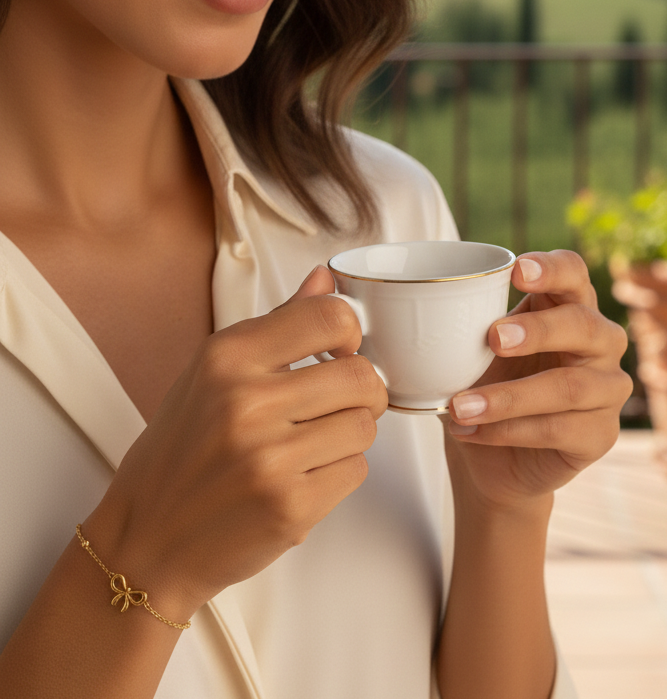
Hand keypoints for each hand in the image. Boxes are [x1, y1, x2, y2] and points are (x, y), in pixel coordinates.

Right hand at [85, 266, 386, 616]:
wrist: (146, 542)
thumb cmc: (179, 454)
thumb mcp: (213, 373)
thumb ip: (278, 324)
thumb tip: (325, 278)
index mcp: (227, 357)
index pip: (330, 316)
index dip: (352, 332)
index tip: (344, 349)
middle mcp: (246, 402)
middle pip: (361, 375)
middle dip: (362, 390)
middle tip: (338, 403)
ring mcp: (269, 458)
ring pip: (365, 425)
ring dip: (350, 435)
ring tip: (311, 444)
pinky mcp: (290, 507)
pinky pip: (356, 471)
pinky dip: (339, 473)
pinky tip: (302, 476)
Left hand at [443, 250, 631, 511]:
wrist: (494, 460)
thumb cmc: (488, 386)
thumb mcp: (474, 349)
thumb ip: (467, 322)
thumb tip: (425, 304)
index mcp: (568, 304)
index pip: (574, 272)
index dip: (552, 268)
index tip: (517, 271)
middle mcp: (600, 341)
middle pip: (583, 324)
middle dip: (537, 330)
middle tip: (493, 338)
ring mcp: (608, 389)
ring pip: (570, 386)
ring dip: (508, 397)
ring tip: (460, 406)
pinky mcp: (602, 434)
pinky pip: (559, 429)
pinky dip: (510, 430)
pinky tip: (474, 431)